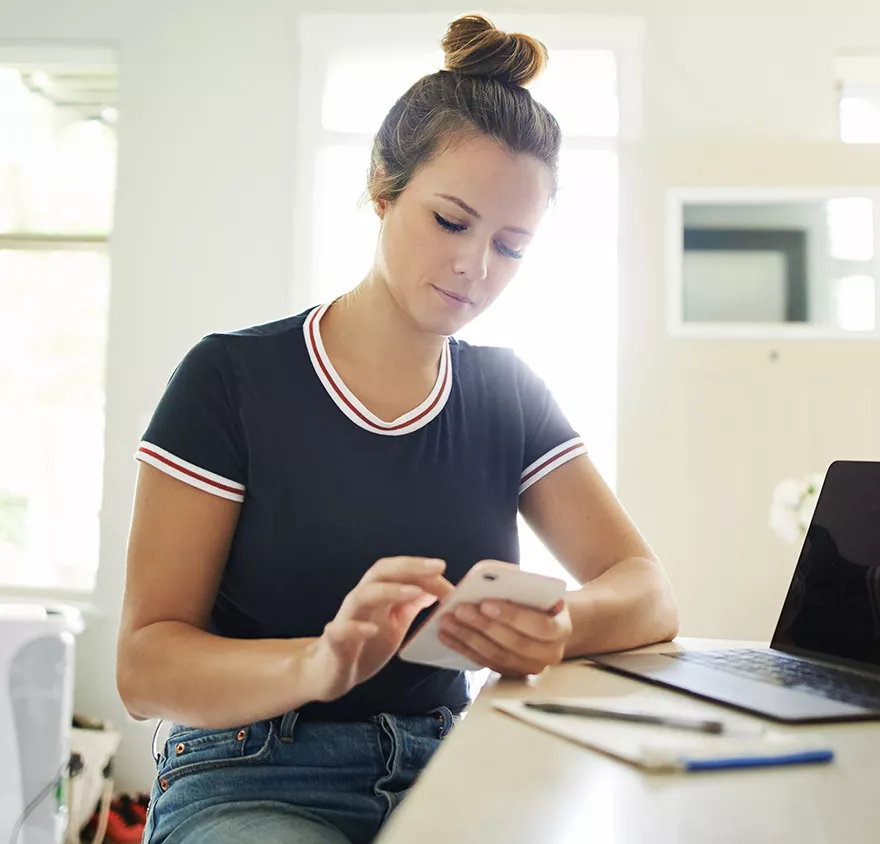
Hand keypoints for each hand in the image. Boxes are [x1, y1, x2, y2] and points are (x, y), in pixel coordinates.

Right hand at [305, 556, 453, 702]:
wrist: (331, 673)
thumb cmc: (365, 644)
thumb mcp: (396, 621)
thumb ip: (412, 603)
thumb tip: (437, 585)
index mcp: (378, 593)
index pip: (400, 571)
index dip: (424, 570)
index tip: (446, 570)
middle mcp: (361, 599)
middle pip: (382, 572)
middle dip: (410, 567)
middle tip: (437, 568)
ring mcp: (346, 618)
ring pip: (363, 595)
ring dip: (389, 591)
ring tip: (414, 592)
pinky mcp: (334, 642)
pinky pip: (341, 631)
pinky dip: (356, 628)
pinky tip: (373, 630)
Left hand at [437, 589, 571, 677]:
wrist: (547, 621)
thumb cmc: (538, 600)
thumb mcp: (538, 589)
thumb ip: (520, 586)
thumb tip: (491, 578)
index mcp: (560, 628)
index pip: (539, 626)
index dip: (512, 616)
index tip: (486, 603)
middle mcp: (549, 653)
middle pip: (514, 644)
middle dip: (484, 626)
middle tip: (460, 610)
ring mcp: (530, 667)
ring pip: (497, 657)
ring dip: (468, 639)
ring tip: (447, 621)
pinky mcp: (511, 673)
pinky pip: (486, 663)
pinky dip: (464, 649)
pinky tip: (447, 636)